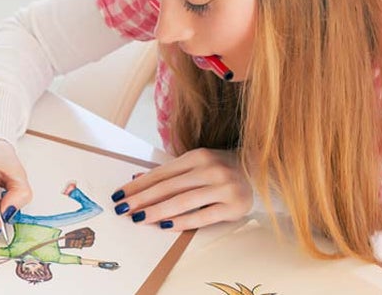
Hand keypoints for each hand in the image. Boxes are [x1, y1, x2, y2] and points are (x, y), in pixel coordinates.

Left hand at [111, 148, 251, 230]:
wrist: (260, 174)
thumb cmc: (221, 170)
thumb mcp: (196, 165)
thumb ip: (169, 173)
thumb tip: (136, 179)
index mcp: (198, 156)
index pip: (161, 173)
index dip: (138, 185)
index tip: (120, 195)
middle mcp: (211, 169)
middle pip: (168, 187)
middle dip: (141, 199)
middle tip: (122, 209)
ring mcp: (224, 187)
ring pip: (183, 201)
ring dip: (157, 211)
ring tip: (139, 218)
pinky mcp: (234, 206)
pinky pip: (203, 216)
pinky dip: (182, 221)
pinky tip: (165, 226)